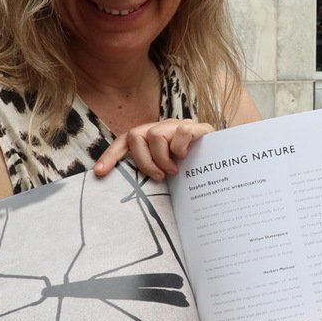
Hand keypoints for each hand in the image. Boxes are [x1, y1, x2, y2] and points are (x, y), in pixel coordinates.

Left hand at [93, 119, 213, 180]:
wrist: (222, 157)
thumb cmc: (192, 168)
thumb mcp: (169, 171)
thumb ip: (154, 173)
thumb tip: (136, 195)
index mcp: (150, 138)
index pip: (125, 142)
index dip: (110, 156)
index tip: (99, 173)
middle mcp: (160, 128)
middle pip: (136, 136)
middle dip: (144, 161)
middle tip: (158, 176)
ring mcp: (176, 125)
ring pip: (156, 135)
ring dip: (163, 158)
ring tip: (174, 170)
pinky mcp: (195, 127)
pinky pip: (180, 133)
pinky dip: (180, 148)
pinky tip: (186, 157)